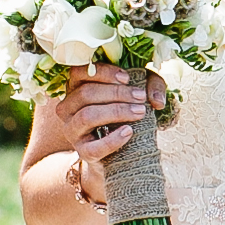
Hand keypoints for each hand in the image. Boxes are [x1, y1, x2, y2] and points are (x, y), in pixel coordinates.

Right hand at [52, 65, 167, 205]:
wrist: (117, 150)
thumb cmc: (124, 112)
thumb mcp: (138, 93)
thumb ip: (151, 88)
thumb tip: (157, 100)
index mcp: (75, 88)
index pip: (79, 72)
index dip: (103, 73)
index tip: (127, 78)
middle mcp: (67, 108)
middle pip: (85, 93)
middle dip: (116, 93)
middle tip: (140, 96)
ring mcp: (72, 130)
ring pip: (87, 116)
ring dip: (116, 111)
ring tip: (140, 112)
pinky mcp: (82, 152)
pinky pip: (94, 147)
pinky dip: (113, 139)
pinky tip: (129, 131)